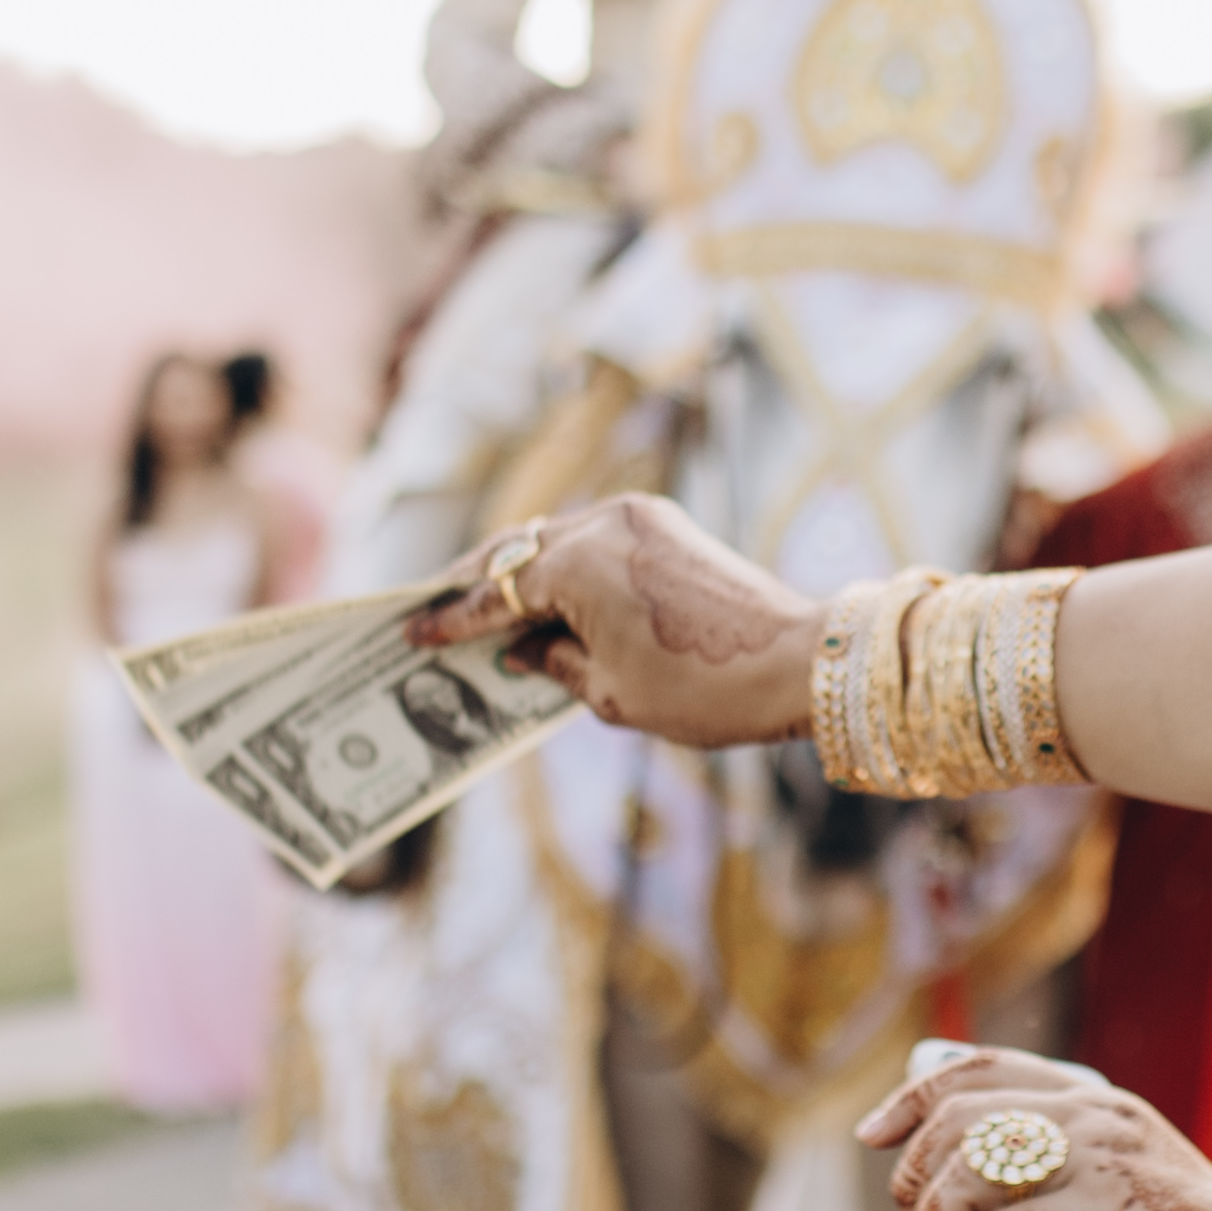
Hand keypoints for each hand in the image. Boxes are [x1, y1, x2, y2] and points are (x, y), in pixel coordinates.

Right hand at [404, 490, 814, 743]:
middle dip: (474, 582)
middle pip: (513, 550)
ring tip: (484, 601)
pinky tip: (545, 590)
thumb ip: (552, 662)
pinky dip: (560, 560)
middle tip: (435, 607)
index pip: (494, 594)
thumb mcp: (610, 694)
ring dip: (517, 568)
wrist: (797, 660)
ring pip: (551, 535)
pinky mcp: (663, 522)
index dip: (452, 620)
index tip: (413, 632)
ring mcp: (636, 517)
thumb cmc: (705, 688)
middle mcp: (601, 525)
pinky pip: (591, 534)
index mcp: (577, 566)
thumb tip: (520, 648)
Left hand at [855, 1060, 1211, 1210]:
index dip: (911, 1098)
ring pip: (971, 1174)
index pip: (980, 1070)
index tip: (873, 1138)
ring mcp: (1105, 1164)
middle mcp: (1096, 1117)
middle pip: (960, 1122)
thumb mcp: (1127, 1182)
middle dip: (914, 1179)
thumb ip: (1069, 1174)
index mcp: (1095, 1099)